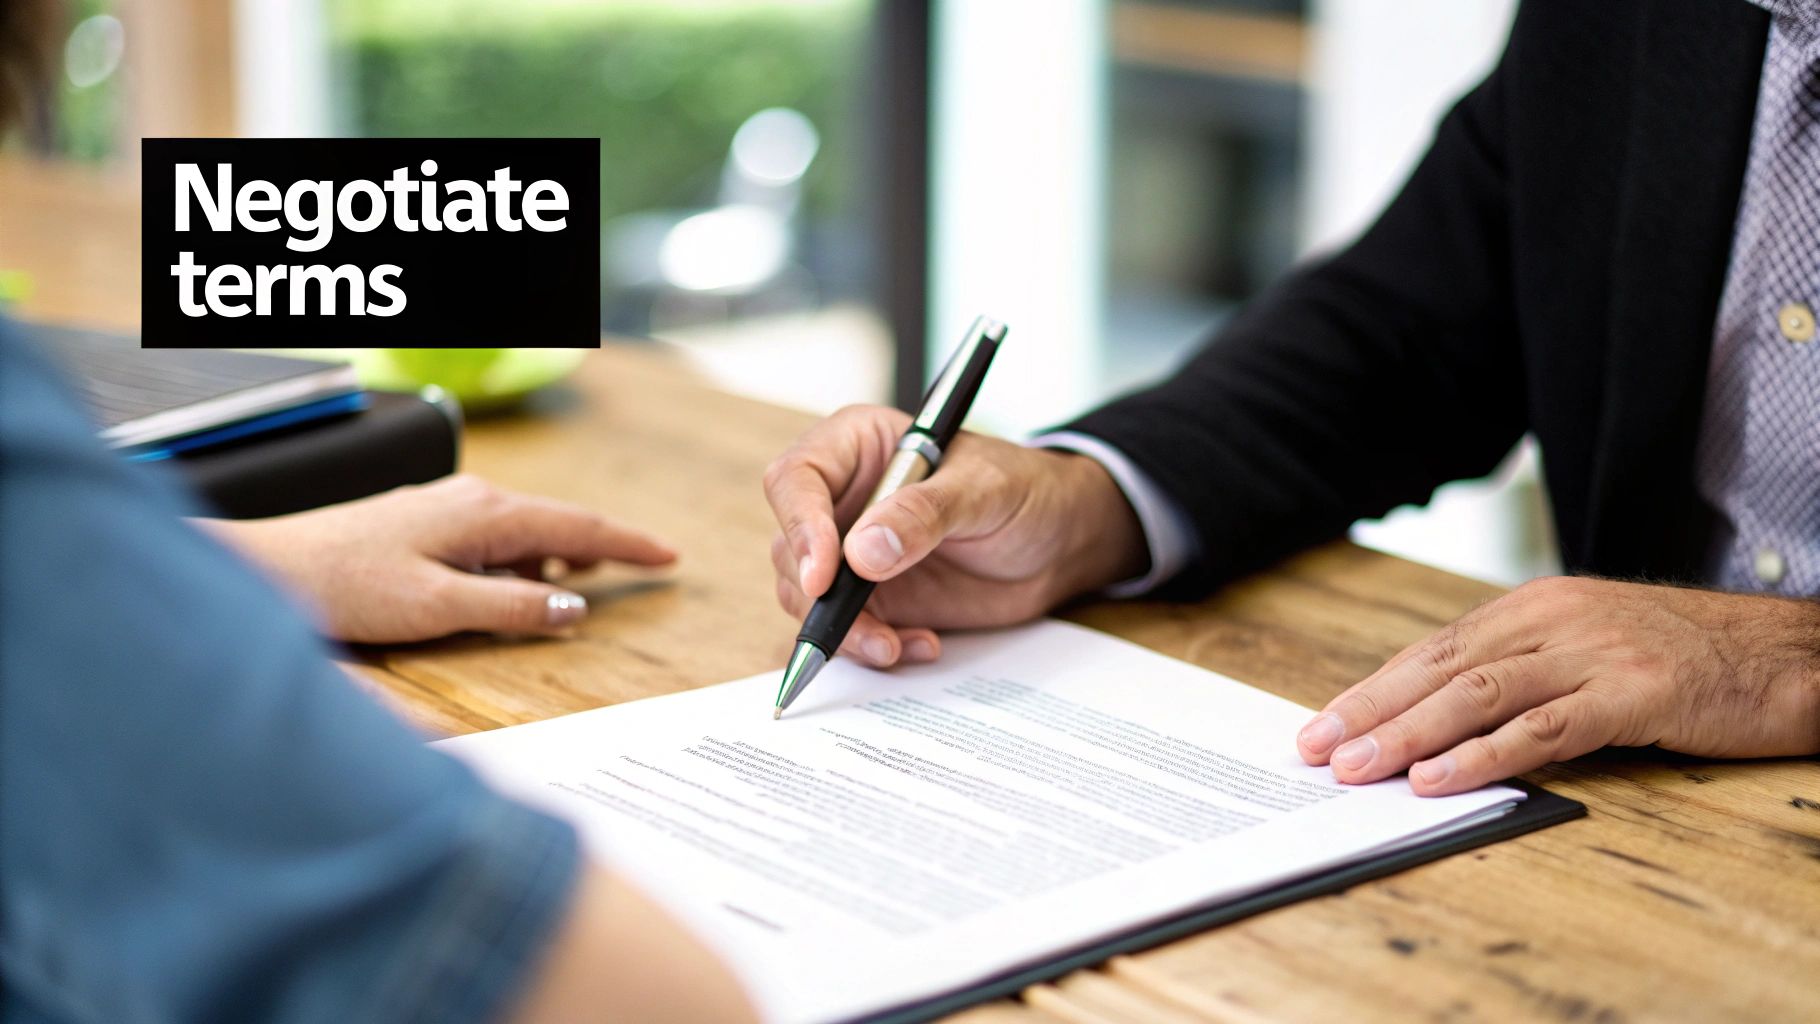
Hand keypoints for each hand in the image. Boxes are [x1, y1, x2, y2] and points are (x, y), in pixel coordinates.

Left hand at [202, 475, 675, 642]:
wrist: (269, 567)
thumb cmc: (347, 587)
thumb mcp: (439, 608)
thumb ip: (511, 609)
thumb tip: (572, 611)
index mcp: (485, 514)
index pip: (577, 525)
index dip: (628, 543)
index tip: (670, 556)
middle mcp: (471, 500)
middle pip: (557, 521)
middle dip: (604, 545)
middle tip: (646, 566)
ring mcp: (446, 510)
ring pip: (525, 530)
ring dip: (562, 553)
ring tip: (594, 578)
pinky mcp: (424, 525)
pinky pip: (495, 538)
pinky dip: (524, 558)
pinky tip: (522, 582)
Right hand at [763, 405, 1147, 667]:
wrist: (1059, 542)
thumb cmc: (1025, 490)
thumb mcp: (984, 490)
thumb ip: (925, 514)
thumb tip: (863, 552)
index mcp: (857, 446)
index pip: (797, 479)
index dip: (801, 526)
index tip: (825, 575)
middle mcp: (842, 499)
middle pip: (792, 548)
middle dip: (820, 598)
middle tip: (867, 630)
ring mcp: (851, 553)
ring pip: (806, 598)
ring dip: (846, 632)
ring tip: (898, 645)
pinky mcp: (871, 599)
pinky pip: (845, 631)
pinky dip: (872, 648)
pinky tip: (920, 645)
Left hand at [1296, 577, 1819, 795]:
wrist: (1790, 652)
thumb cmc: (1685, 657)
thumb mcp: (1589, 651)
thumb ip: (1524, 676)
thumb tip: (1442, 726)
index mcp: (1535, 607)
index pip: (1433, 650)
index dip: (1373, 690)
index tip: (1322, 725)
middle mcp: (1553, 619)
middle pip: (1440, 668)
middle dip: (1371, 712)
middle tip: (1317, 751)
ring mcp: (1593, 652)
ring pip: (1478, 694)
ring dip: (1409, 735)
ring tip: (1360, 768)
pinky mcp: (1634, 692)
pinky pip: (1545, 727)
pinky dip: (1484, 754)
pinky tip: (1440, 778)